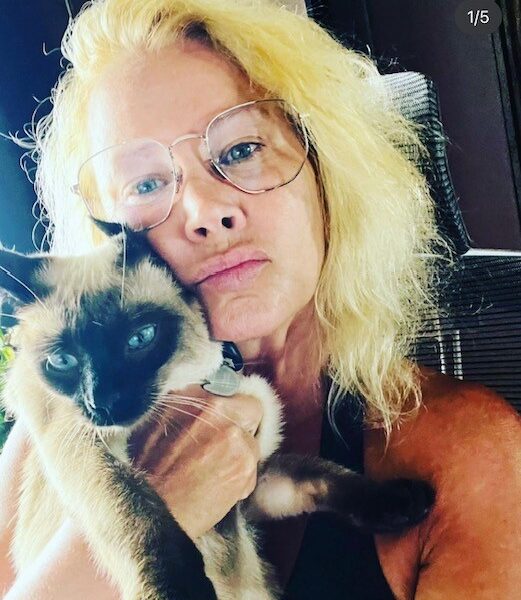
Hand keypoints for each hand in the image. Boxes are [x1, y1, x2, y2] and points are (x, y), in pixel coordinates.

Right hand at [130, 385, 262, 538]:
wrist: (146, 509)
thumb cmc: (145, 470)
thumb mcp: (157, 421)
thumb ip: (187, 407)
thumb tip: (207, 403)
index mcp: (192, 392)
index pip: (231, 385)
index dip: (229, 406)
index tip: (224, 419)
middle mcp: (216, 406)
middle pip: (252, 406)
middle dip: (244, 425)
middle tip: (226, 444)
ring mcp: (234, 433)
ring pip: (254, 440)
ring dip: (241, 455)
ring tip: (214, 472)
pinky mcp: (245, 461)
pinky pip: (252, 467)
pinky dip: (240, 479)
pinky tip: (216, 488)